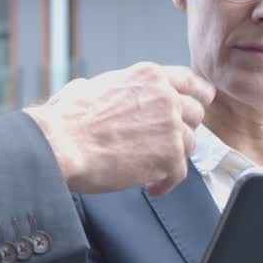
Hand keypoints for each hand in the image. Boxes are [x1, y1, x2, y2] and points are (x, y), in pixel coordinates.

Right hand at [25, 63, 214, 195]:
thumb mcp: (87, 86)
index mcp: (148, 76)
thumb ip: (103, 88)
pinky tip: (151, 187)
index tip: (201, 102)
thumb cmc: (66, 119)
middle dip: (183, 129)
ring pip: (190, 143)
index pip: (189, 81)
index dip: (197, 95)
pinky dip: (166, 182)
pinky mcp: (170, 156)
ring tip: (151, 168)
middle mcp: (165, 96)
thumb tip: (86, 89)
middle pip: (195, 113)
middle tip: (166, 144)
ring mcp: (171, 125)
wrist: (61, 144)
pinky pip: (180, 172)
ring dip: (173, 156)